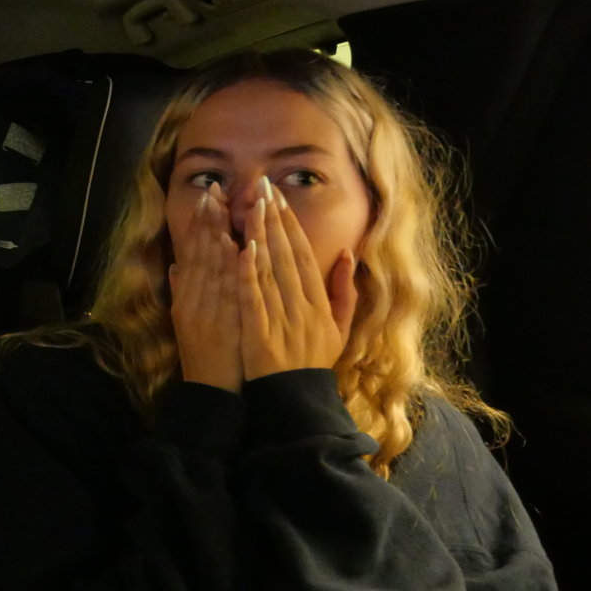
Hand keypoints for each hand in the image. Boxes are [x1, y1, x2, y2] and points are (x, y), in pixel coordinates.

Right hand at [169, 184, 242, 391]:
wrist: (211, 392)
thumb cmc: (205, 357)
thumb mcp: (186, 322)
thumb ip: (180, 291)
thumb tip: (175, 265)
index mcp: (187, 297)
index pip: (193, 253)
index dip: (200, 223)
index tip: (209, 196)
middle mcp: (194, 300)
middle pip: (200, 253)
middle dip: (208, 219)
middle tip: (215, 188)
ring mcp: (208, 311)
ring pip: (212, 266)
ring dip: (217, 234)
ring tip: (223, 205)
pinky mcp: (223, 324)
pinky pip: (228, 292)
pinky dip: (231, 268)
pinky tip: (237, 247)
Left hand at [239, 176, 357, 380]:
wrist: (295, 402)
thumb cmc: (313, 363)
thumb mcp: (339, 329)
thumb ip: (345, 292)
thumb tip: (348, 254)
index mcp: (319, 304)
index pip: (304, 256)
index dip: (291, 225)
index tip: (279, 199)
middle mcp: (303, 308)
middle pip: (287, 256)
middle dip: (275, 220)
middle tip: (262, 189)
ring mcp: (282, 321)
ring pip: (270, 271)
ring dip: (261, 237)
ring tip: (251, 207)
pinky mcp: (260, 335)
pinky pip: (254, 299)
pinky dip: (248, 274)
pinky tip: (241, 249)